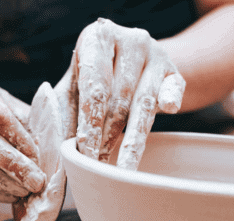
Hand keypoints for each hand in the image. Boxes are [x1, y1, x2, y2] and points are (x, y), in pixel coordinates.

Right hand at [0, 72, 45, 201]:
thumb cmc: (1, 114)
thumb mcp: (16, 109)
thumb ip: (32, 125)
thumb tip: (52, 153)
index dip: (19, 139)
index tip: (37, 157)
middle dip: (12, 165)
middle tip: (36, 181)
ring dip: (0, 181)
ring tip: (24, 190)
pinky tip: (8, 195)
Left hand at [55, 18, 185, 169]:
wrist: (132, 57)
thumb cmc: (97, 75)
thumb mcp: (76, 84)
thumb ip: (64, 109)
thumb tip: (59, 148)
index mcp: (98, 37)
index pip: (94, 90)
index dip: (90, 126)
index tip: (85, 156)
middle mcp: (130, 41)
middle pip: (118, 100)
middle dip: (107, 138)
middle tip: (99, 169)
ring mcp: (157, 54)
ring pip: (143, 104)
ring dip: (132, 141)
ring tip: (124, 169)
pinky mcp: (174, 72)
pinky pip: (173, 90)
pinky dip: (170, 100)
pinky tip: (169, 110)